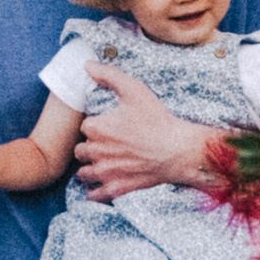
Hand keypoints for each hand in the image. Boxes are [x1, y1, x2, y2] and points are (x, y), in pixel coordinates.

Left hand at [74, 65, 217, 197]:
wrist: (178, 150)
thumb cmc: (157, 119)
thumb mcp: (134, 89)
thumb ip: (108, 74)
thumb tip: (86, 64)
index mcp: (96, 128)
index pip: (84, 126)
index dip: (96, 125)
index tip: (109, 125)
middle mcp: (96, 152)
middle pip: (80, 150)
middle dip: (91, 147)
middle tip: (107, 144)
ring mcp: (105, 172)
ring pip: (83, 173)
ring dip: (90, 168)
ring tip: (104, 163)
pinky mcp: (115, 189)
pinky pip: (93, 195)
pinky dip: (96, 190)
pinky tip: (104, 182)